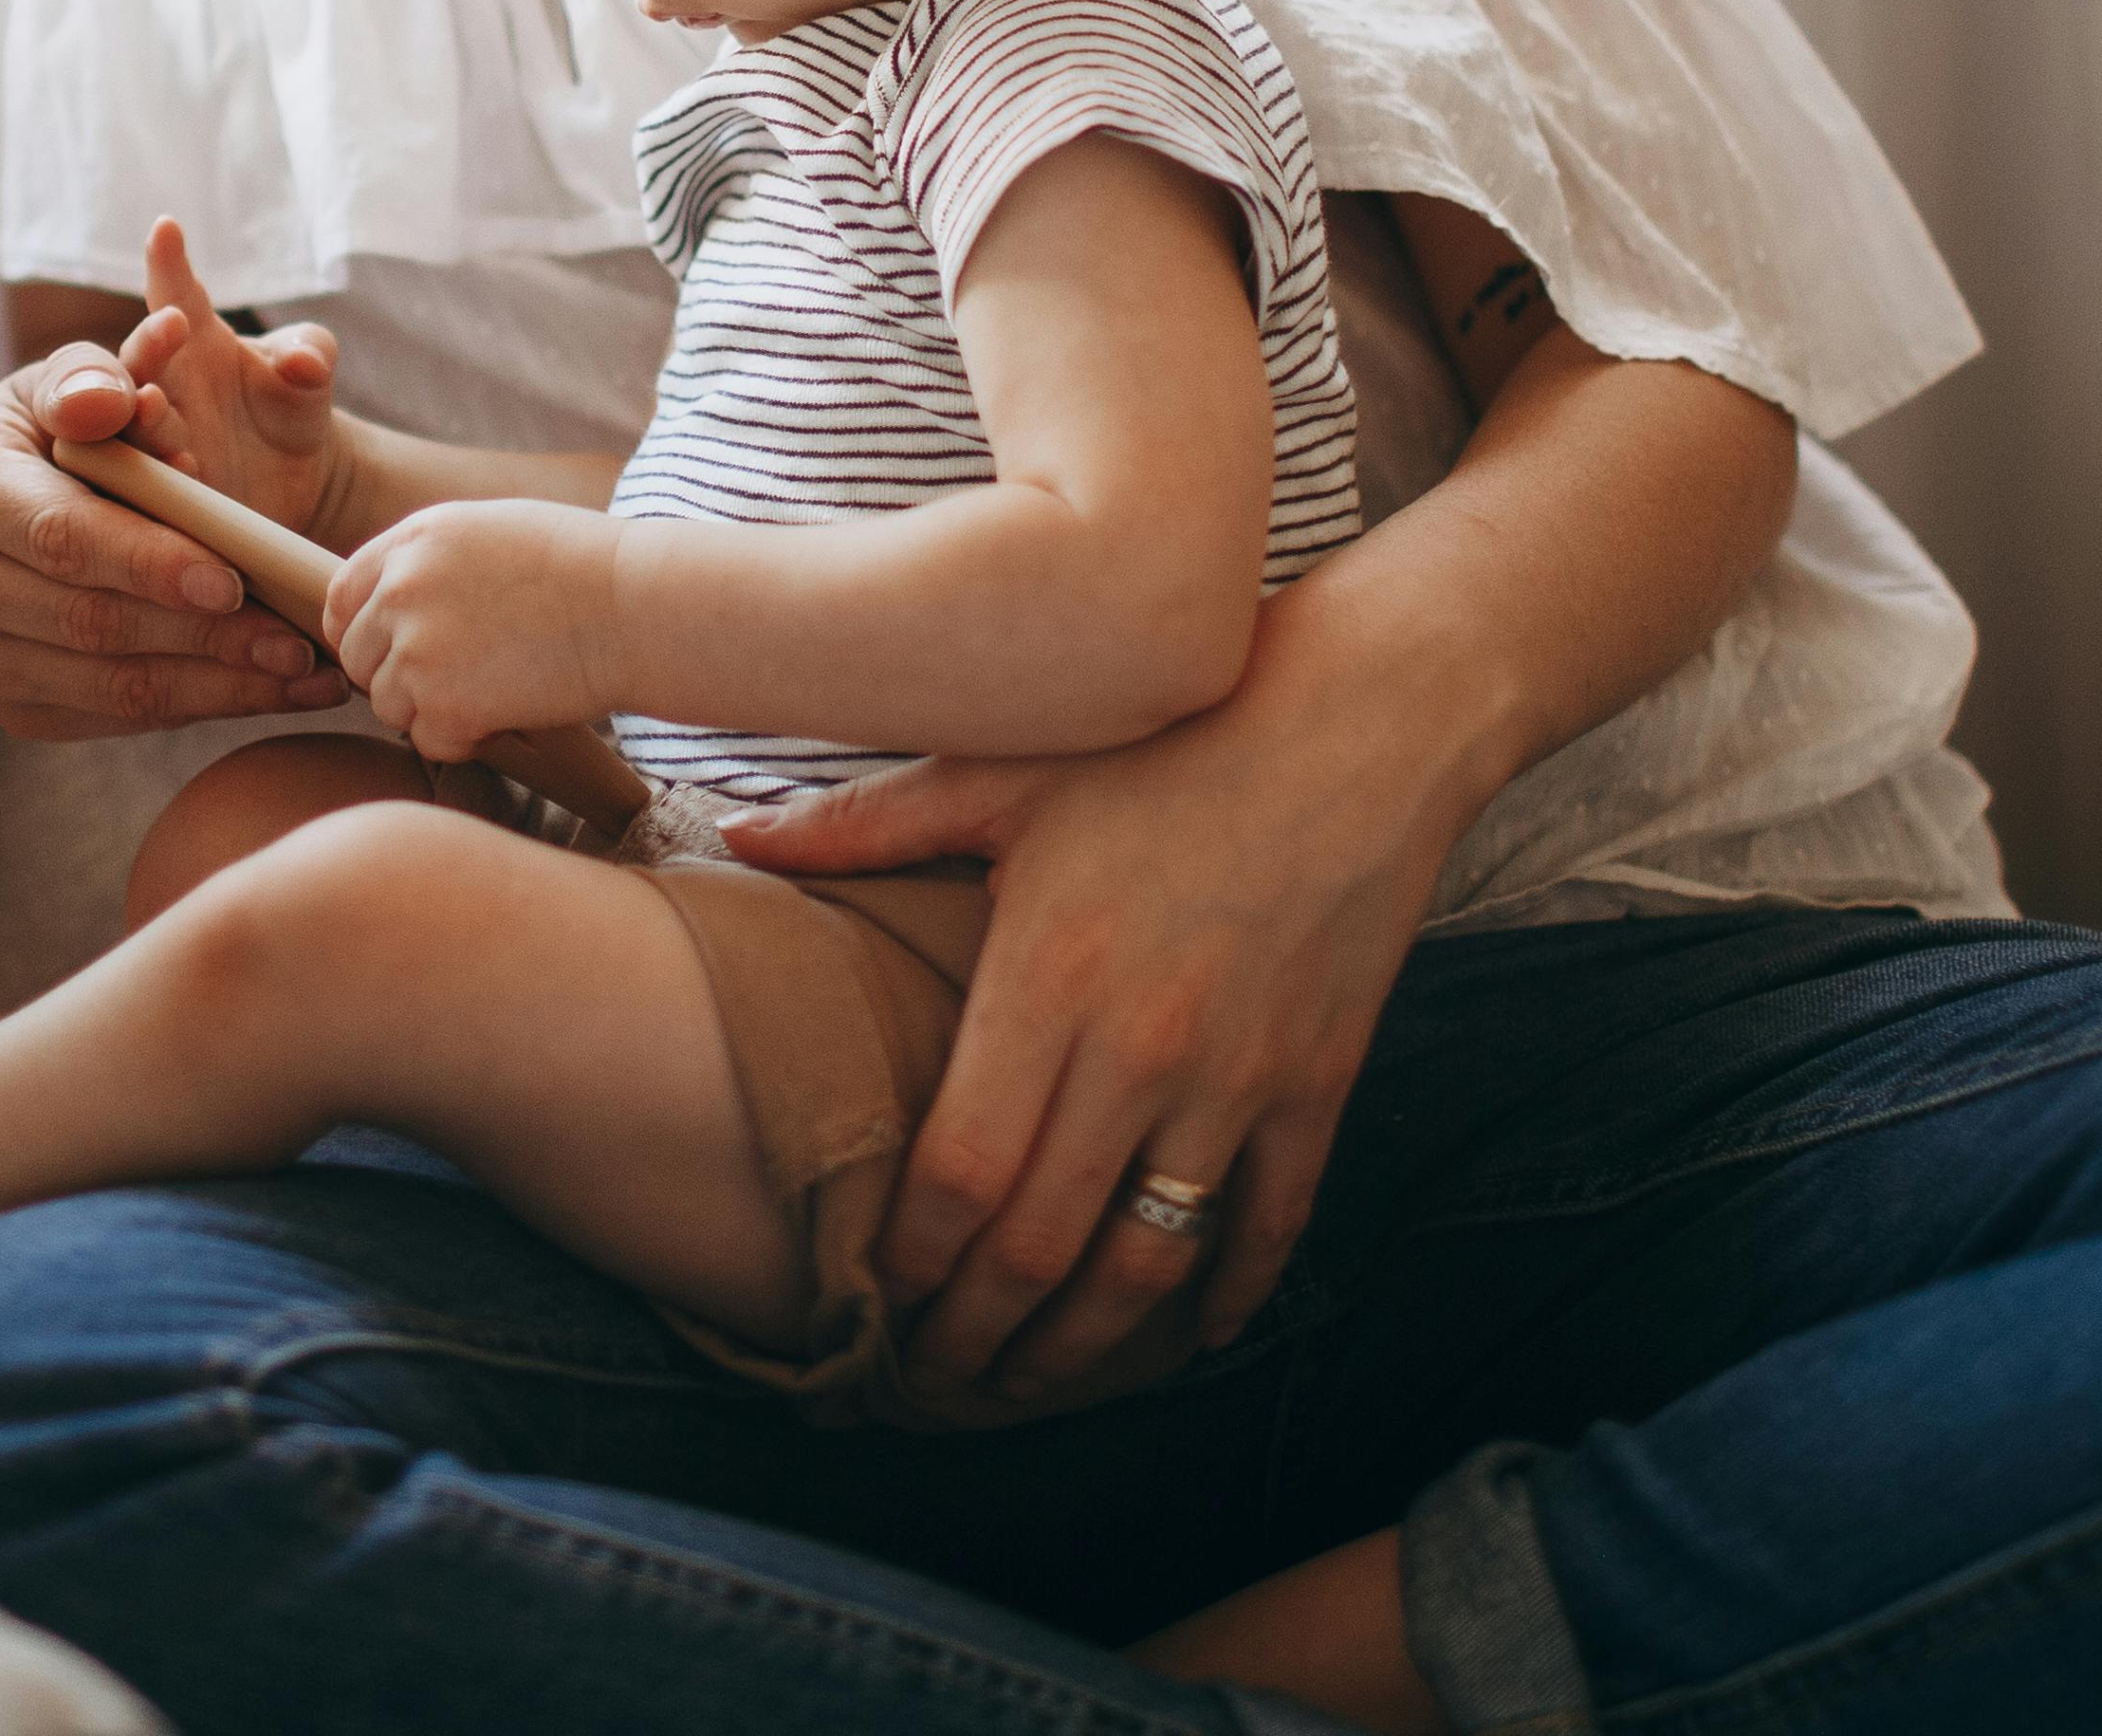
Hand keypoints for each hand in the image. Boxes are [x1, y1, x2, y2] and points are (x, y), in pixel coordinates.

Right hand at [0, 222, 358, 741]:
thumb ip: (99, 376)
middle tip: (296, 640)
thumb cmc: (73, 419)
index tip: (234, 579)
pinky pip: (112, 719)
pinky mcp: (8, 703)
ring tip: (305, 672)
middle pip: (89, 622)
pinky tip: (269, 689)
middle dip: (203, 636)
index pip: (61, 534)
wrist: (33, 489)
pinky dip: (199, 707)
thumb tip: (114, 400)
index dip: (149, 562)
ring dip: (219, 684)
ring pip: (108, 686)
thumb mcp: (79, 376)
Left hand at [322, 502, 624, 761]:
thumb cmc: (582, 567)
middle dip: (397, 676)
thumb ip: (429, 561)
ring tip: (494, 689)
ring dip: (431, 710)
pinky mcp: (447, 704)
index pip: (341, 598)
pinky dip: (464, 739)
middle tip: (458, 678)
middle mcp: (402, 590)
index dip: (362, 632)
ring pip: (388, 705)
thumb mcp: (490, 531)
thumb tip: (390, 602)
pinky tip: (507, 712)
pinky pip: (428, 741)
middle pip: (358, 658)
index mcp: (412, 542)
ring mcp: (419, 648)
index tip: (393, 650)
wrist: (634, 605)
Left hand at [720, 677, 1453, 1412]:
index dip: (912, 1262)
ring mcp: (1237, 1077)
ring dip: (1084, 1347)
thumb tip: (738, 834)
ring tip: (1030, 1382)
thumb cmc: (1166, 736)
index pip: (959, 1174)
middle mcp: (1140, 1049)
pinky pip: (1269, 1226)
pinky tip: (1190, 1336)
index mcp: (1047, 978)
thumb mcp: (1006, 767)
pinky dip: (1229, 1297)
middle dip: (976, 1336)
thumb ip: (868, 824)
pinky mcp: (1318, 1083)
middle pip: (1039, 1247)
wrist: (1363, 719)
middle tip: (933, 1383)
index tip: (875, 1302)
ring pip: (1149, 1264)